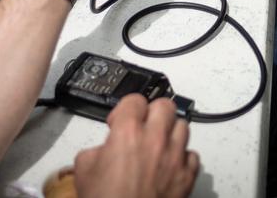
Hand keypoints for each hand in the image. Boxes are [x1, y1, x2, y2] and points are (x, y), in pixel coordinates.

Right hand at [73, 95, 198, 197]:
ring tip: (158, 146)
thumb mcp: (84, 170)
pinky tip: (170, 166)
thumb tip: (106, 148)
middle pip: (165, 105)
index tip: (120, 121)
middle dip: (152, 113)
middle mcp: (155, 140)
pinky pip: (192, 156)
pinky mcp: (187, 176)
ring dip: (169, 133)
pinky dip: (182, 158)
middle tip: (142, 127)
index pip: (134, 100)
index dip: (125, 109)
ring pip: (182, 126)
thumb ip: (97, 149)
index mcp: (128, 134)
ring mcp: (175, 157)